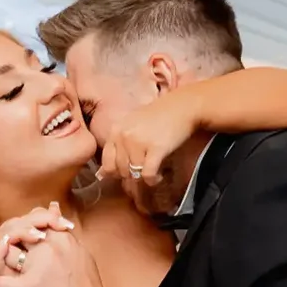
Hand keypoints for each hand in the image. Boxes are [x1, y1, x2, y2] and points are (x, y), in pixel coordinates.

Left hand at [0, 206, 104, 286]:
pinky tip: (11, 286)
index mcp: (62, 237)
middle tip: (13, 250)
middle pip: (13, 229)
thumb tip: (52, 206)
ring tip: (16, 271)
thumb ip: (62, 230)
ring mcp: (38, 267)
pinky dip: (2, 284)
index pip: (34, 215)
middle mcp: (49, 248)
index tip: (28, 237)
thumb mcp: (79, 250)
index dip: (25, 224)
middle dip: (8, 237)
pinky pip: (1, 282)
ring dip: (5, 262)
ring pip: (5, 254)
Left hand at [100, 97, 199, 214]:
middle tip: (143, 171)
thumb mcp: (132, 125)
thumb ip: (118, 145)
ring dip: (143, 178)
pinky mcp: (155, 148)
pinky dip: (153, 179)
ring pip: (133, 173)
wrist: (183, 106)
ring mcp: (138, 142)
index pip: (106, 162)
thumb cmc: (159, 116)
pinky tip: (158, 176)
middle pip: (120, 170)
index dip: (116, 172)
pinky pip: (147, 174)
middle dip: (131, 175)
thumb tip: (103, 174)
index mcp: (116, 130)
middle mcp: (124, 136)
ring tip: (153, 172)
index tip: (127, 171)